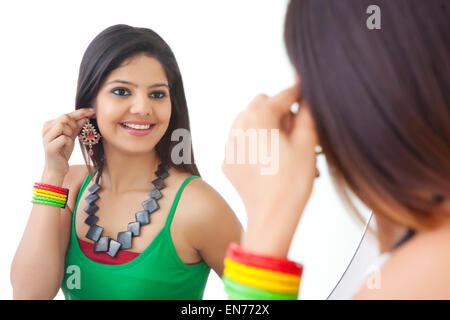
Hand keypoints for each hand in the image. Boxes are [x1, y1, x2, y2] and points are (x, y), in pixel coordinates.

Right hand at [42, 108, 94, 177]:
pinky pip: (64, 138)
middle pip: (64, 117)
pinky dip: (69, 142)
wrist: (57, 168)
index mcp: (50, 124)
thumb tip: (86, 116)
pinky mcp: (49, 147)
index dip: (81, 112)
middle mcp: (46, 129)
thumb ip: (77, 126)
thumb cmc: (64, 151)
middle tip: (74, 134)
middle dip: (74, 125)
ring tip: (69, 141)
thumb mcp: (72, 136)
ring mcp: (46, 138)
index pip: (67, 114)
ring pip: (62, 125)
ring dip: (70, 133)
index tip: (93, 111)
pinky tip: (67, 147)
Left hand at [222, 82, 318, 256]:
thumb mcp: (307, 143)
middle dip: (280, 111)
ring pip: (249, 122)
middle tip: (297, 129)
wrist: (272, 217)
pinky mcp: (228, 161)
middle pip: (262, 104)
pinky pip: (241, 141)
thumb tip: (306, 99)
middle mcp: (239, 127)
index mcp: (258, 117)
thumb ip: (307, 113)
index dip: (299, 93)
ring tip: (284, 146)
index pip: (283, 95)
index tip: (307, 93)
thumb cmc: (291, 183)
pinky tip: (270, 159)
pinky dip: (255, 142)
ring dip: (266, 125)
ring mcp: (230, 145)